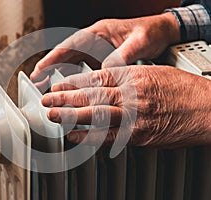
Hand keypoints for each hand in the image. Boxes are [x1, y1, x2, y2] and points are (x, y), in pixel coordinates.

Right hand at [30, 12, 179, 82]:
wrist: (162, 33)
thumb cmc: (151, 32)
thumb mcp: (139, 42)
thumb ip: (122, 56)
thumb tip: (106, 72)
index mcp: (99, 32)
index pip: (70, 44)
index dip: (54, 57)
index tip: (40, 69)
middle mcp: (93, 41)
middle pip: (65, 55)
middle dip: (49, 67)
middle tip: (35, 82)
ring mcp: (96, 51)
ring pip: (71, 63)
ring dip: (58, 75)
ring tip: (46, 89)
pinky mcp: (100, 59)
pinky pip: (82, 69)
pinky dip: (72, 79)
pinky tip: (68, 90)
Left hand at [41, 66, 210, 147]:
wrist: (207, 109)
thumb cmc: (183, 89)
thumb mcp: (153, 73)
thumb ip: (127, 78)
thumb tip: (105, 83)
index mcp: (133, 77)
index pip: (95, 78)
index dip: (73, 82)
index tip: (58, 85)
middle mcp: (131, 95)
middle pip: (91, 96)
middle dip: (66, 98)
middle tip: (48, 100)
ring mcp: (134, 116)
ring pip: (96, 115)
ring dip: (72, 117)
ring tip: (54, 116)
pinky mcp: (139, 135)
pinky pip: (109, 137)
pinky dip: (90, 137)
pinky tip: (75, 136)